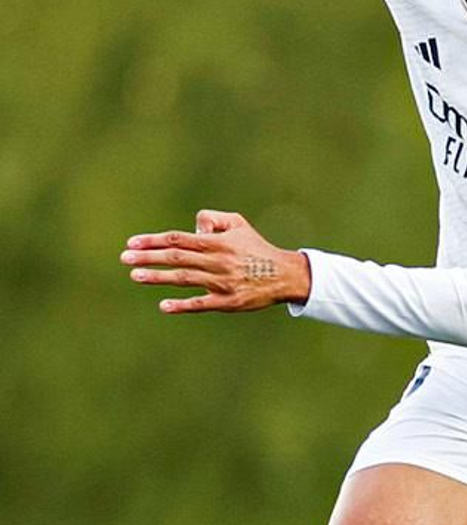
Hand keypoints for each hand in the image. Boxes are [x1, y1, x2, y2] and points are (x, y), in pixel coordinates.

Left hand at [122, 210, 310, 314]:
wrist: (284, 275)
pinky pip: (201, 303)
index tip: (132, 242)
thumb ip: (213, 219)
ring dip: (158, 277)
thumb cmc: (256, 247)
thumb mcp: (239, 224)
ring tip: (135, 276)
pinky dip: (182, 305)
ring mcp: (221, 283)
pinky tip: (164, 305)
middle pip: (176, 257)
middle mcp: (217, 261)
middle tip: (124, 258)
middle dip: (148, 257)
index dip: (153, 240)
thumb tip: (192, 226)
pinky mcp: (228, 302)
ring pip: (184, 278)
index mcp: (217, 242)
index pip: (178, 239)